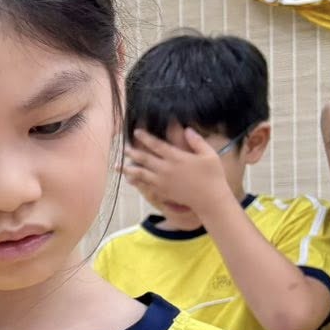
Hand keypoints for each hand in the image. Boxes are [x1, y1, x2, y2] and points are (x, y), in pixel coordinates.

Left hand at [122, 128, 239, 219]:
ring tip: (117, 166)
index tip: (136, 132)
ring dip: (128, 169)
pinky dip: (136, 181)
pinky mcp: (162, 191)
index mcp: (177, 157)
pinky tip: (129, 179)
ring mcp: (162, 181)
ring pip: (140, 173)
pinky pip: (145, 185)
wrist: (210, 199)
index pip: (157, 145)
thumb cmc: (212, 176)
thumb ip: (197, 141)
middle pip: (144, 158)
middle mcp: (166, 169)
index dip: (145, 138)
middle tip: (123, 147)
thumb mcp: (209, 155)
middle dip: (132, 152)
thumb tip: (186, 129)